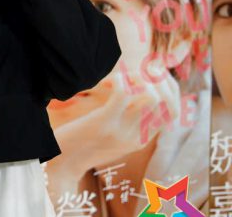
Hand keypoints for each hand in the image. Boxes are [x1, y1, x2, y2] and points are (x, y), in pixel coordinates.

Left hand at [52, 67, 179, 169]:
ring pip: (151, 96)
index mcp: (141, 140)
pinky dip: (119, 80)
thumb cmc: (80, 146)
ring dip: (140, 78)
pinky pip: (123, 93)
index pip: (172, 112)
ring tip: (122, 75)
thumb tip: (132, 99)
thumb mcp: (109, 139)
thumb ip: (124, 124)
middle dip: (160, 79)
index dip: (170, 88)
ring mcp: (122, 131)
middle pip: (168, 103)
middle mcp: (137, 137)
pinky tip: (105, 82)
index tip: (153, 74)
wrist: (60, 165)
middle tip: (140, 69)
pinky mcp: (103, 123)